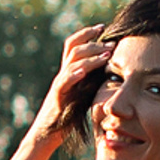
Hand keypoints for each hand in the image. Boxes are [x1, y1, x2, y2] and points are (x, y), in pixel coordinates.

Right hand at [31, 24, 109, 152]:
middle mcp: (62, 74)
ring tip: (106, 55)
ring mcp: (59, 85)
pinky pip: (63, 83)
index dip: (86, 33)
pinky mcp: (57, 98)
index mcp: (68, 71)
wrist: (47, 133)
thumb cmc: (67, 115)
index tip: (102, 27)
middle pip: (74, 49)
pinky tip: (83, 72)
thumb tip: (111, 70)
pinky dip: (73, 75)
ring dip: (90, 57)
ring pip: (71, 63)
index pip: (74, 44)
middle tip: (111, 43)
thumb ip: (91, 80)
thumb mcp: (82, 93)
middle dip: (93, 42)